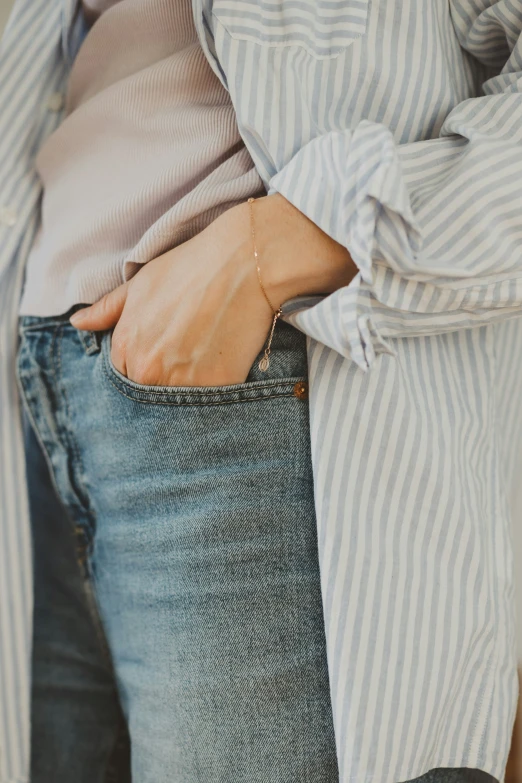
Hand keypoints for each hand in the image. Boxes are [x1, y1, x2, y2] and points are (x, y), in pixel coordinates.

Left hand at [70, 194, 355, 386]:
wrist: (243, 263)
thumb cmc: (191, 267)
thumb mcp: (141, 283)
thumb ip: (107, 309)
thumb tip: (78, 323)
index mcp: (127, 347)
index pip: (125, 375)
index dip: (145, 363)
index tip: (166, 350)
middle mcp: (148, 371)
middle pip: (150, 392)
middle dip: (165, 379)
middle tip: (190, 355)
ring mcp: (182, 383)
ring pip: (179, 403)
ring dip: (190, 389)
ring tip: (207, 359)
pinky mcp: (217, 388)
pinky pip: (211, 402)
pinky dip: (216, 390)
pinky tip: (226, 364)